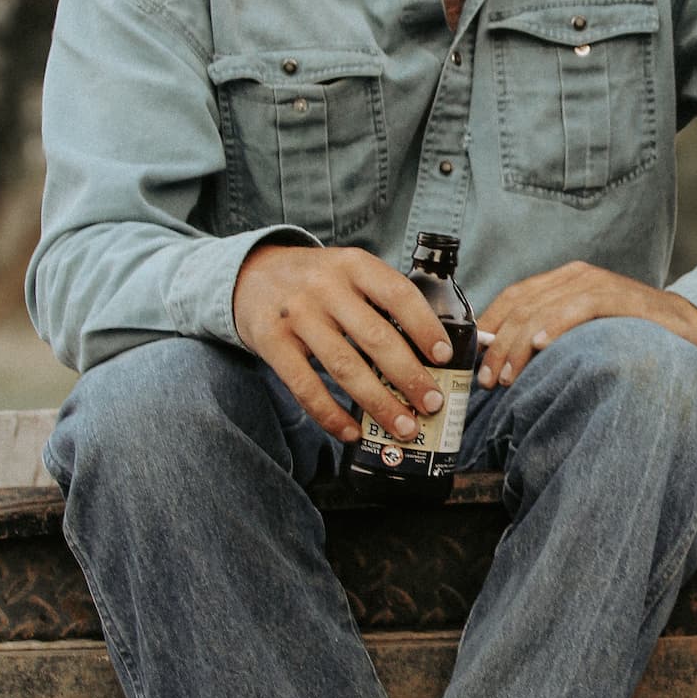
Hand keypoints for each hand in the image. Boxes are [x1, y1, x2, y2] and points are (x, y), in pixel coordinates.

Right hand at [233, 243, 456, 444]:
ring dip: (379, 403)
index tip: (445, 357)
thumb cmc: (316, 281)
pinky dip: (331, 415)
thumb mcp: (349, 272)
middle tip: (433, 404)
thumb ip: (382, 300)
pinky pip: (305, 387)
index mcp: (353, 265)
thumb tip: (433, 352)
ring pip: (345, 367)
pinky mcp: (271, 344)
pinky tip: (353, 432)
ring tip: (404, 427)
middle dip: (410, 376)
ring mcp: (296, 316)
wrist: (251, 274)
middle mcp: (325, 287)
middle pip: (376, 337)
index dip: (425, 326)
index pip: (398, 294)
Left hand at [476, 261, 696, 388]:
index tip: (474, 359)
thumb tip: (510, 363)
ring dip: (518, 344)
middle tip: (487, 380)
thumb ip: (554, 336)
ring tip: (506, 375)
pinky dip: (556, 324)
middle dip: (498, 345)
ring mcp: (597, 283)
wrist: (690, 325)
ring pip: (542, 309)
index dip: (488, 326)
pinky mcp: (619, 295)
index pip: (513, 297)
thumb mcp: (586, 331)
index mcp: (564, 280)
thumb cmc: (633, 333)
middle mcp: (576, 276)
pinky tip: (540, 345)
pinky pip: (580, 306)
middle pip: (522, 305)